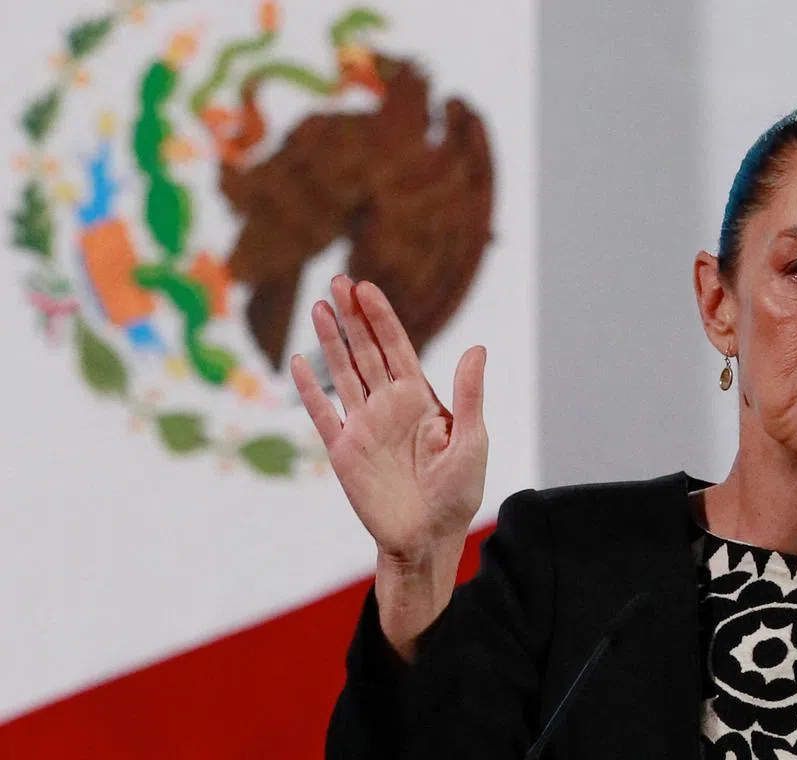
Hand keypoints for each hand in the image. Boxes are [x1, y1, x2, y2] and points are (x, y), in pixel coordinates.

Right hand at [291, 275, 488, 565]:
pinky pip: (323, 415)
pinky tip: (297, 363)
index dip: (381, 318)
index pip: (397, 348)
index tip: (367, 287)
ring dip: (330, 342)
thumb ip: (470, 395)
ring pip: (342, 374)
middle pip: (366, 352)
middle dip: (352, 318)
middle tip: (338, 280)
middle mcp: (388, 406)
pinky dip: (309, 391)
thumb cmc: (457, 493)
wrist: (428, 538)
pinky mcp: (344, 452)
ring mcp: (364, 426)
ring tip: (318, 307)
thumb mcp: (472, 440)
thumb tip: (478, 347)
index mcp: (420, 399)